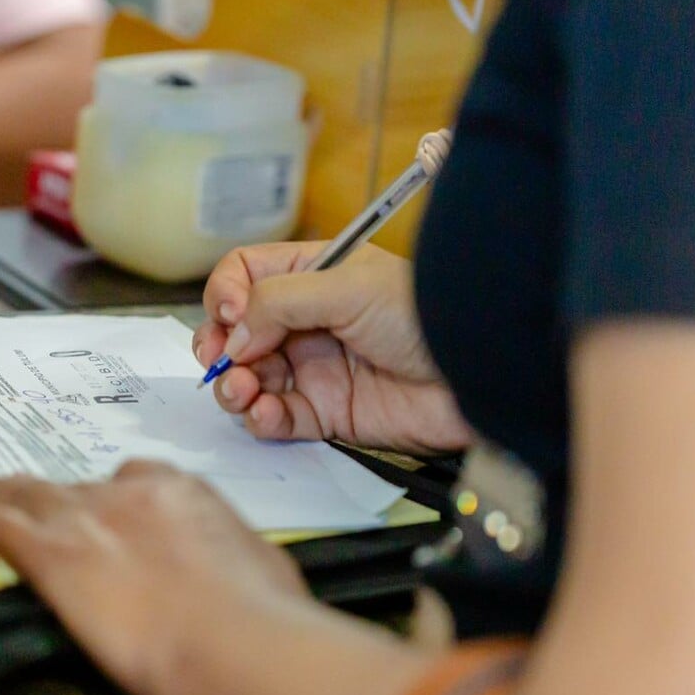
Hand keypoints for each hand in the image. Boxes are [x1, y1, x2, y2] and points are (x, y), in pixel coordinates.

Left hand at [0, 460, 309, 694]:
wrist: (231, 641)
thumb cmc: (259, 617)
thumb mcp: (261, 573)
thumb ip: (234, 562)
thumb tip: (237, 573)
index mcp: (184, 495)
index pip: (139, 482)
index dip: (118, 500)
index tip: (114, 515)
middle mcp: (131, 496)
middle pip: (78, 486)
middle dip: (57, 497)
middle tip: (40, 506)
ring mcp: (88, 520)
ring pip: (27, 495)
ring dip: (2, 498)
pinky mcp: (51, 554)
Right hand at [194, 241, 473, 454]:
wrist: (476, 375)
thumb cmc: (426, 317)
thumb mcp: (347, 287)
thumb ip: (280, 302)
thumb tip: (233, 331)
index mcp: (312, 275)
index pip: (246, 276)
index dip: (226, 294)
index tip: (229, 315)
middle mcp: (307, 321)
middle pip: (238, 332)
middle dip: (218, 347)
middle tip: (217, 361)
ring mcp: (315, 368)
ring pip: (250, 378)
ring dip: (233, 386)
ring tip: (241, 389)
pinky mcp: (327, 413)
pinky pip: (277, 418)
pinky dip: (260, 418)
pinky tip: (263, 413)